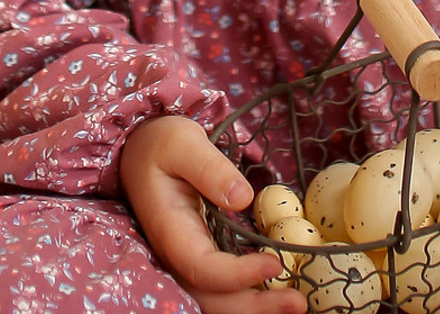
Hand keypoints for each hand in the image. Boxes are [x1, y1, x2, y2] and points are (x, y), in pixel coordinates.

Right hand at [119, 114, 304, 313]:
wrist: (142, 150)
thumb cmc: (162, 143)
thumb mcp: (183, 143)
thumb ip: (210, 168)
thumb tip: (242, 198)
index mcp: (169, 229)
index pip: (201, 267)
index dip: (237, 275)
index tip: (274, 262)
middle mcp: (176, 254)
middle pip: (211, 298)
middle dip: (253, 307)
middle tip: (298, 303)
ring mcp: (188, 259)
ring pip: (217, 300)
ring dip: (255, 308)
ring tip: (296, 303)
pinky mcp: (201, 257)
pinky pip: (223, 288)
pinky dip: (250, 294)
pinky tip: (279, 290)